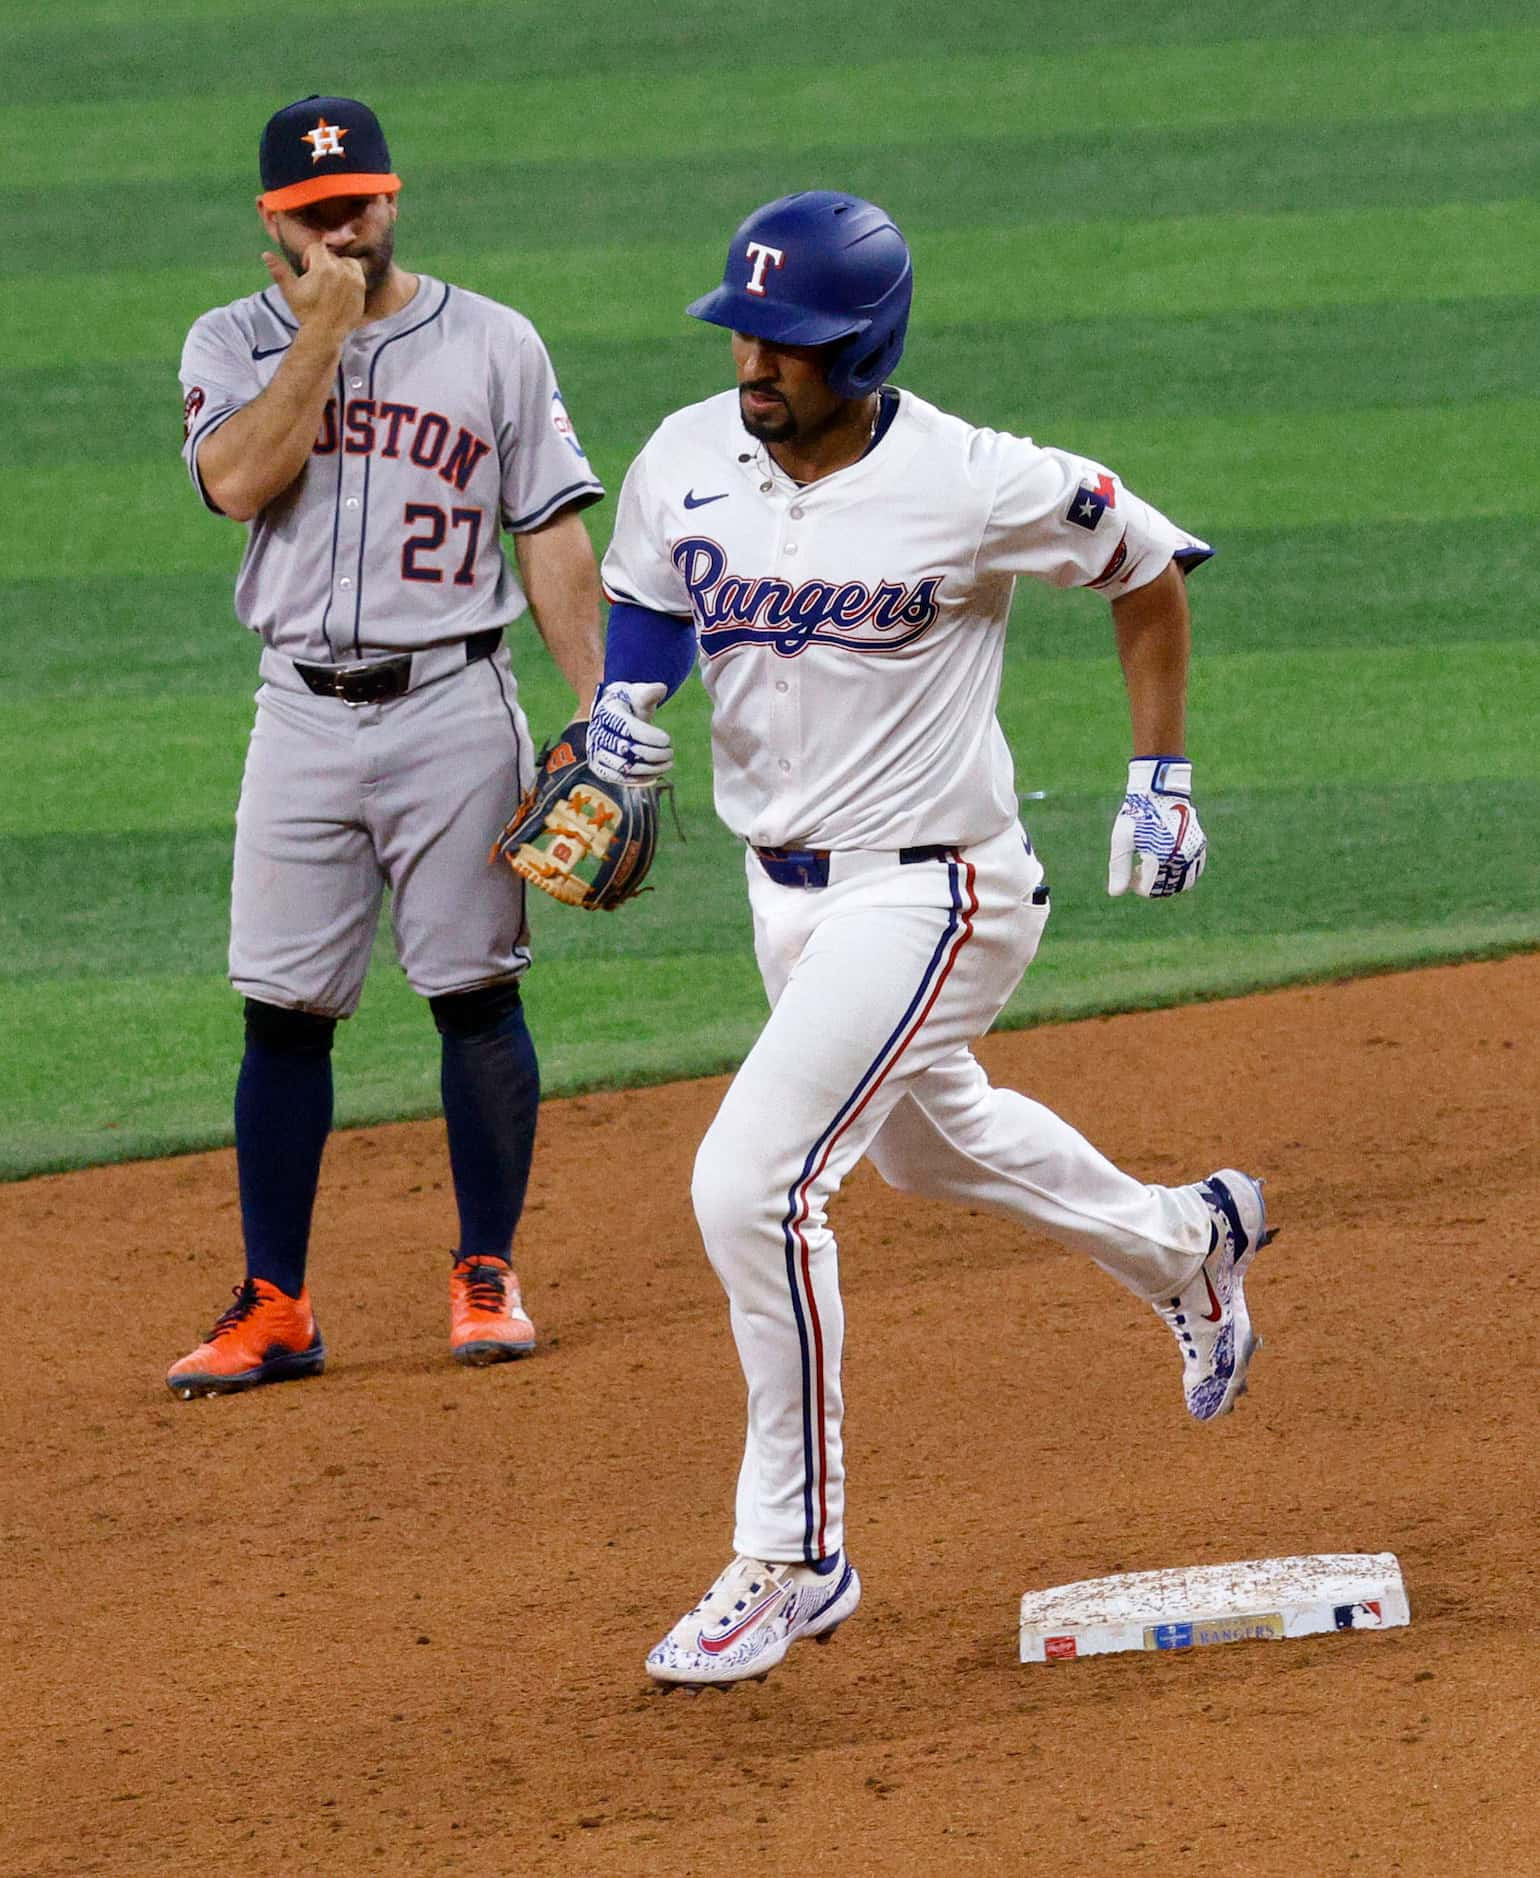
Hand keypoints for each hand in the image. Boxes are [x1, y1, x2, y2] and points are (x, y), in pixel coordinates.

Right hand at [261, 242, 365, 336]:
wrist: (326, 333)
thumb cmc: (306, 312)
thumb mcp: (290, 291)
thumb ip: (279, 270)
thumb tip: (266, 254)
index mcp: (324, 268)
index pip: (316, 248)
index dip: (309, 258)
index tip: (307, 271)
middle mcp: (341, 270)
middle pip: (330, 255)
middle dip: (322, 264)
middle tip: (318, 282)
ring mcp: (354, 279)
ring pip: (345, 261)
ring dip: (338, 267)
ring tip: (330, 284)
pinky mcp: (362, 288)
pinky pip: (356, 271)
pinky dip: (349, 275)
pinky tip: (341, 289)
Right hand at [587, 681, 672, 784]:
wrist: (610, 715)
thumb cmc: (628, 703)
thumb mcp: (637, 692)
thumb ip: (649, 692)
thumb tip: (661, 689)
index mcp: (607, 713)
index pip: (628, 728)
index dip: (649, 737)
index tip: (668, 740)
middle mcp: (597, 733)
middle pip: (626, 750)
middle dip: (653, 754)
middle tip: (671, 753)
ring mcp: (596, 752)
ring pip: (624, 768)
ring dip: (649, 769)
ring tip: (667, 764)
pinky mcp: (600, 768)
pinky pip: (620, 779)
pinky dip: (639, 780)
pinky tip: (656, 775)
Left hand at [1107, 757, 1206, 897]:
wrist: (1160, 790)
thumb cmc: (1137, 814)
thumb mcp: (1122, 839)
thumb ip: (1119, 868)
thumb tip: (1116, 893)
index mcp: (1161, 858)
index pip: (1148, 890)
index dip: (1135, 885)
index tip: (1130, 871)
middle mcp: (1181, 859)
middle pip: (1166, 889)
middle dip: (1152, 884)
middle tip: (1139, 867)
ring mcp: (1194, 853)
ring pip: (1185, 884)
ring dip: (1169, 881)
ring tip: (1153, 865)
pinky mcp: (1200, 845)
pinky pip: (1195, 871)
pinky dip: (1183, 873)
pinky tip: (1167, 860)